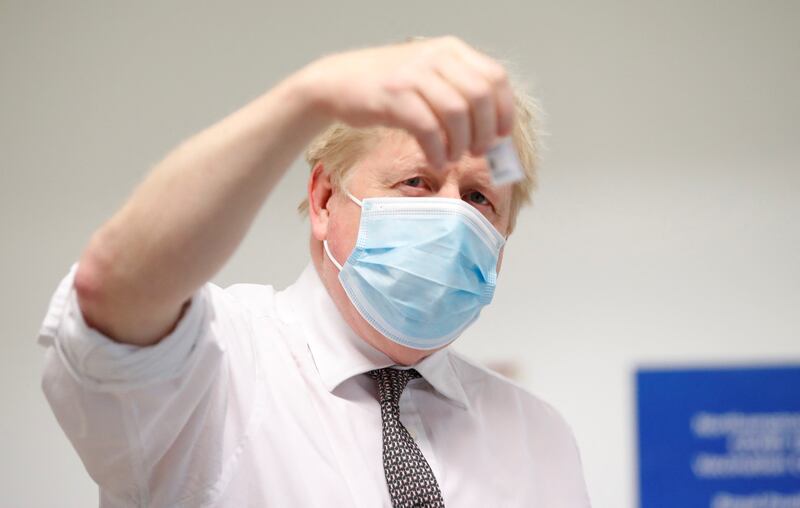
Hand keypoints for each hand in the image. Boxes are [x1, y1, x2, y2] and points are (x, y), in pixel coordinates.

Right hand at [295, 36, 514, 168]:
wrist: (338, 82)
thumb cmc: (388, 88)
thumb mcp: (429, 79)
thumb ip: (459, 97)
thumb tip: (494, 136)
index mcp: (451, 50)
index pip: (495, 77)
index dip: (504, 111)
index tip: (502, 137)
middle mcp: (435, 56)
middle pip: (480, 97)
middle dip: (485, 132)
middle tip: (477, 152)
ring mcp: (413, 74)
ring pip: (457, 114)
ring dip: (461, 144)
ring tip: (452, 158)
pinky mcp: (393, 96)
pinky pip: (428, 129)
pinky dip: (437, 151)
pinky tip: (435, 160)